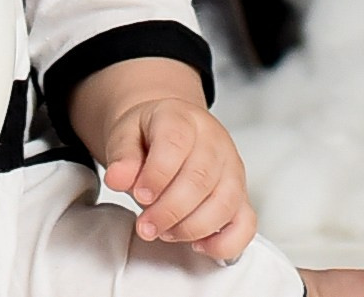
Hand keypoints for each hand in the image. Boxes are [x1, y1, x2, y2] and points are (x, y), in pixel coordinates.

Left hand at [102, 96, 257, 261]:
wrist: (168, 133)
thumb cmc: (149, 135)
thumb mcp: (125, 134)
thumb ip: (122, 156)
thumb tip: (117, 178)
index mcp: (183, 119)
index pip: (175, 145)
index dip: (157, 175)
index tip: (139, 195)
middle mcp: (215, 142)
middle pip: (201, 179)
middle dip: (170, 210)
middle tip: (146, 225)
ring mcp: (233, 170)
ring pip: (225, 204)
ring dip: (191, 227)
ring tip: (164, 232)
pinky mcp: (242, 196)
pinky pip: (246, 224)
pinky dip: (225, 242)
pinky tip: (197, 245)